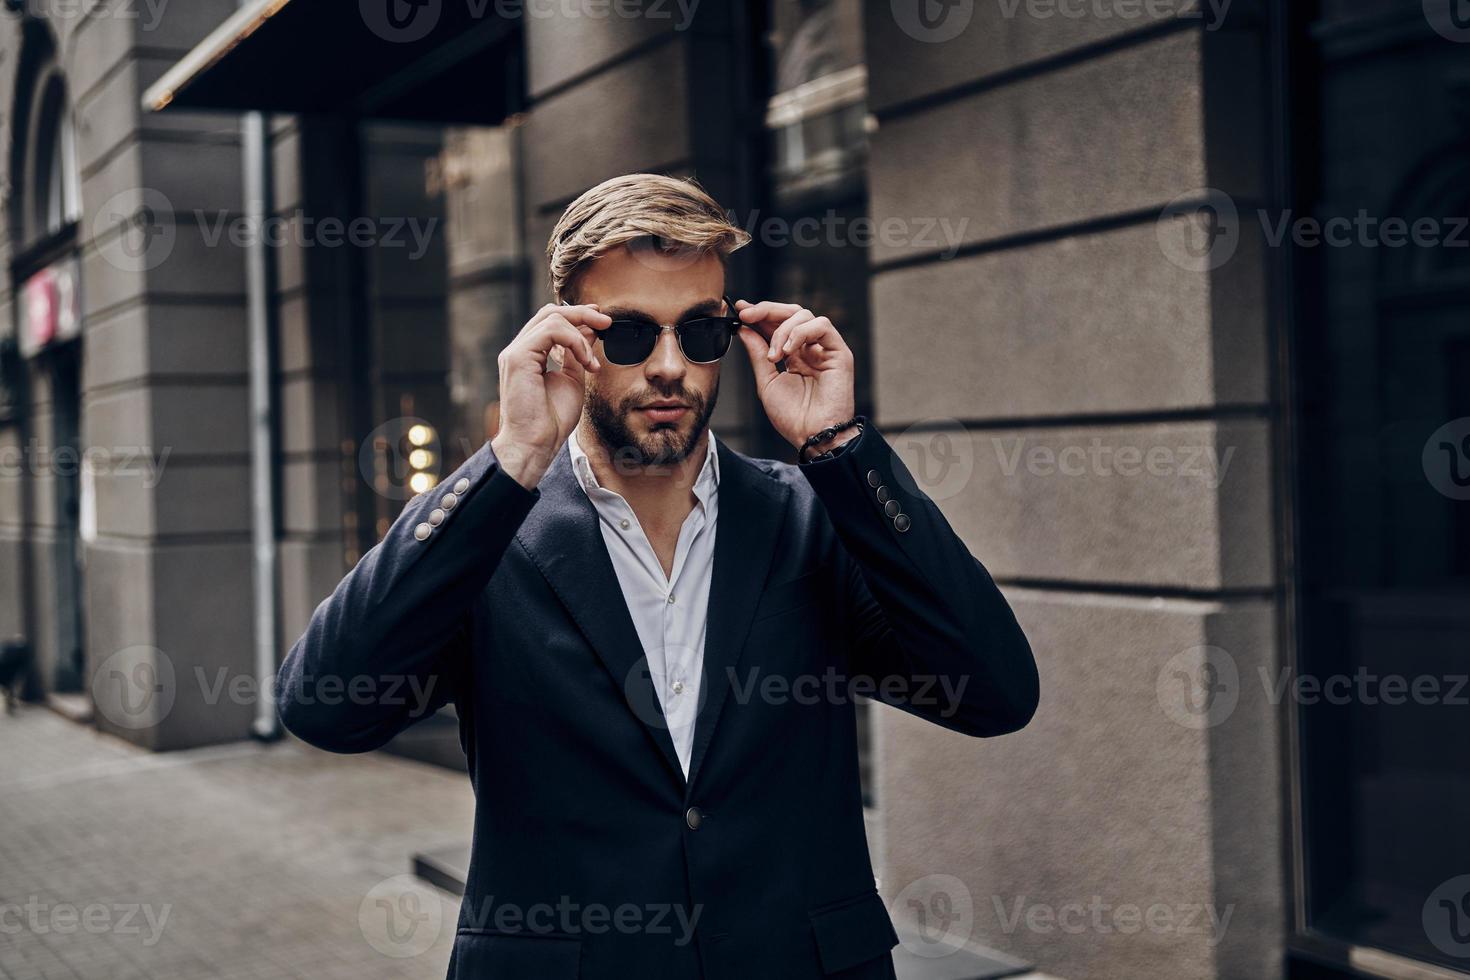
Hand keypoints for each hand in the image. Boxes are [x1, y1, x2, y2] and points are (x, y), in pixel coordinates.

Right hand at [491, 303, 608, 488]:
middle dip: (582, 313)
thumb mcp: (572, 380)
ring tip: (592, 359)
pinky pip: (551, 331)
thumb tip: (589, 333)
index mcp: (529, 355)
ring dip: (581, 332)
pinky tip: (585, 361)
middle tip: (606, 322)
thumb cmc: (551, 421)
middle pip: (550, 313)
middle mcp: (519, 350)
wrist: (536, 444)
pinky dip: (574, 341)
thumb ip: (576, 356)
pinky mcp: (518, 357)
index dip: (577, 316)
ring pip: (551, 317)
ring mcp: (516, 352)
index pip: (551, 322)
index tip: (601, 321)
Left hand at [733, 300, 855, 452]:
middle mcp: (810, 348)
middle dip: (766, 310)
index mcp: (794, 355)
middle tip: (747, 315)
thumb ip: (758, 354)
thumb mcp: (767, 382)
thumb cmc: (793, 417)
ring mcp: (825, 349)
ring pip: (805, 316)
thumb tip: (744, 329)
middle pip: (791, 313)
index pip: (778, 324)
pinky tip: (787, 350)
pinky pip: (822, 326)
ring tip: (774, 355)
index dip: (760, 314)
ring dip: (782, 329)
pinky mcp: (839, 352)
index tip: (740, 309)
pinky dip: (800, 332)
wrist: (813, 436)